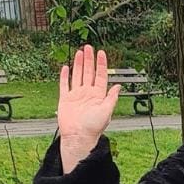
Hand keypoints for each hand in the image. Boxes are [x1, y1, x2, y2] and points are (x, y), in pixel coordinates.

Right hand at [58, 45, 121, 172]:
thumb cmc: (93, 127)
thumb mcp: (107, 111)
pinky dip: (65, 76)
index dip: (101, 64)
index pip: (100, 75)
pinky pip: (65, 85)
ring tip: (79, 52)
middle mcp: (87, 93)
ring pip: (77, 75)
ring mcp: (76, 95)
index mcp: (98, 95)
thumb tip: (118, 86)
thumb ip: (112, 98)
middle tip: (89, 47)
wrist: (78, 137)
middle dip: (89, 60)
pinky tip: (66, 67)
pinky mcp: (65, 99)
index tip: (101, 53)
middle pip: (88, 72)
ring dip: (78, 64)